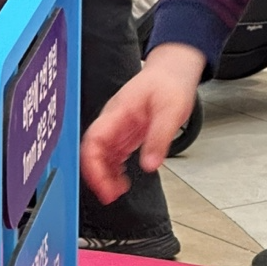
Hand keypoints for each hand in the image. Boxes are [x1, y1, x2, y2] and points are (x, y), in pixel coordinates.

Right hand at [80, 43, 205, 203]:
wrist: (174, 70)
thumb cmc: (169, 82)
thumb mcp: (170, 111)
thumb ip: (159, 139)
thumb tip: (150, 165)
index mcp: (117, 112)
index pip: (94, 141)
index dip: (92, 165)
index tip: (101, 184)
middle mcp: (113, 120)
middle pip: (93, 151)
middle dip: (97, 175)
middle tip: (109, 195)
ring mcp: (118, 127)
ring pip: (102, 155)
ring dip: (105, 175)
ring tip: (115, 192)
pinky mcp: (126, 132)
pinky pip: (113, 154)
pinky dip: (114, 170)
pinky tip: (122, 180)